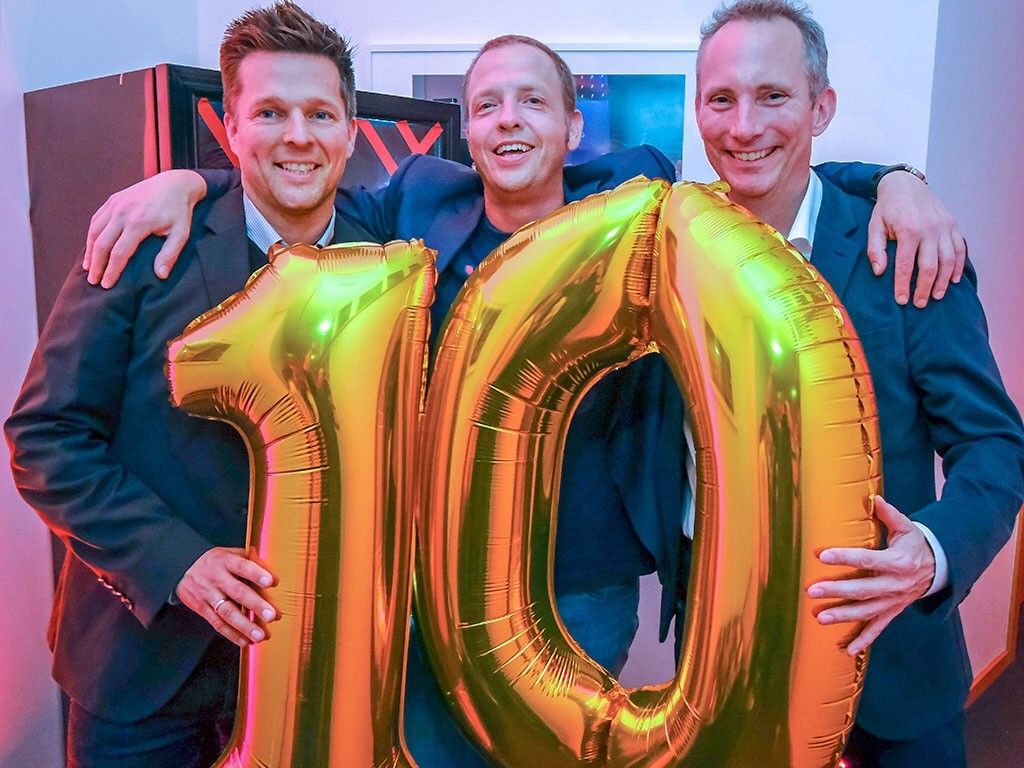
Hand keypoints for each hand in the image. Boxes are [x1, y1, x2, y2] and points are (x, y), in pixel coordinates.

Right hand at [83, 169, 206, 288]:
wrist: (175, 183)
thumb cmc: (179, 211)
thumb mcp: (181, 234)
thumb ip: (170, 254)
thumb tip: (160, 275)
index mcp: (139, 222)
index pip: (119, 253)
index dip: (111, 271)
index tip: (107, 285)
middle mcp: (122, 212)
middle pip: (102, 244)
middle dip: (96, 265)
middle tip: (93, 281)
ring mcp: (115, 204)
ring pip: (94, 231)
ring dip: (89, 251)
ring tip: (88, 267)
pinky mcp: (113, 199)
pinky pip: (96, 219)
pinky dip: (91, 235)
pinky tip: (91, 247)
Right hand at [175, 546, 278, 646]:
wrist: (183, 567)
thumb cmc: (217, 561)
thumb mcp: (231, 553)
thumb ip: (251, 561)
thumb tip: (274, 573)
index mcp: (226, 561)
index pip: (242, 566)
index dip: (257, 574)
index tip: (272, 582)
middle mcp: (217, 578)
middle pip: (237, 592)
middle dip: (256, 605)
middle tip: (272, 615)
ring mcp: (208, 595)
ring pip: (227, 612)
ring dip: (245, 626)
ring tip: (261, 635)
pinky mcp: (202, 609)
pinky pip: (217, 624)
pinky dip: (232, 634)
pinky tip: (246, 641)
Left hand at [807, 495, 934, 655]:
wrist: (939, 568)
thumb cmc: (916, 544)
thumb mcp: (907, 527)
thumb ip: (888, 514)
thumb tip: (873, 497)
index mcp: (898, 562)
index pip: (867, 559)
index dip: (845, 557)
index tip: (822, 555)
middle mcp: (896, 585)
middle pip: (863, 590)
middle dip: (837, 591)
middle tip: (811, 591)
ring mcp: (894, 601)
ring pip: (867, 612)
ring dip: (843, 616)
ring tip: (820, 618)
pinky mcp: (893, 612)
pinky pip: (878, 628)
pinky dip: (863, 640)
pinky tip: (847, 651)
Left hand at [868, 171, 966, 307]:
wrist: (905, 184)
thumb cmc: (888, 208)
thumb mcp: (874, 226)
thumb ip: (876, 250)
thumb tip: (879, 272)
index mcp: (908, 231)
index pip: (905, 266)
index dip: (903, 286)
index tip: (901, 300)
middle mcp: (930, 229)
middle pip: (930, 267)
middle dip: (925, 288)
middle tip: (920, 303)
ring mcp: (945, 227)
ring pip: (948, 260)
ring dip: (943, 281)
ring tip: (936, 296)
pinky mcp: (953, 224)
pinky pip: (960, 249)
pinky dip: (958, 265)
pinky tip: (953, 279)